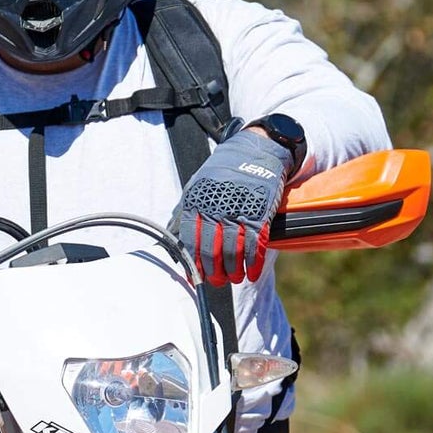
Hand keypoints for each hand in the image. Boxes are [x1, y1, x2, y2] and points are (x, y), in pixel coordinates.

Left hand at [171, 127, 293, 284]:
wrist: (254, 151)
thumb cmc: (223, 172)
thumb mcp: (197, 185)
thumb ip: (186, 210)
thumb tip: (173, 237)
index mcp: (196, 204)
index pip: (190, 242)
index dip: (194, 263)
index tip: (197, 277)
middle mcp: (215, 210)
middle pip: (212, 251)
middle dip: (215, 272)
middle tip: (218, 281)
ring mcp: (238, 212)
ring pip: (233, 251)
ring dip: (234, 270)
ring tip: (236, 279)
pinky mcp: (260, 214)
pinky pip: (255, 244)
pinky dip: (254, 263)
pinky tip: (253, 272)